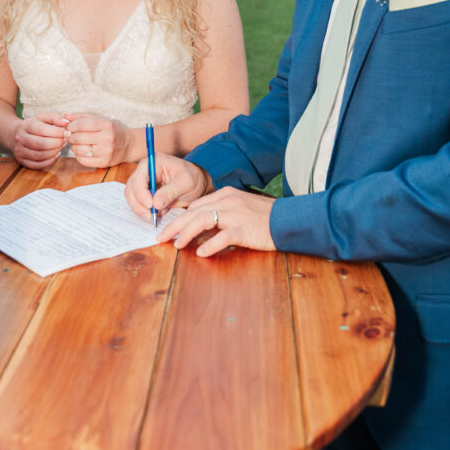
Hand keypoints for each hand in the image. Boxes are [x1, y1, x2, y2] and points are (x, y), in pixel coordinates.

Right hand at [13, 112, 68, 168]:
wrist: (17, 134)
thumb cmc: (35, 125)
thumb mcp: (43, 117)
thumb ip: (55, 117)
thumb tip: (66, 123)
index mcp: (26, 125)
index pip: (42, 130)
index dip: (57, 132)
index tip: (67, 132)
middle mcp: (21, 138)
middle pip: (41, 144)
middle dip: (57, 143)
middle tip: (65, 141)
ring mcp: (20, 151)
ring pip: (40, 156)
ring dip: (54, 152)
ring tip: (61, 147)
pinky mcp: (22, 161)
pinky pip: (37, 165)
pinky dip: (49, 161)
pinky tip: (55, 154)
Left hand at [65, 113, 135, 166]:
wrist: (127, 145)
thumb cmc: (111, 130)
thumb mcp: (100, 120)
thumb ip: (82, 117)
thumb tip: (65, 116)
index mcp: (106, 125)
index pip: (82, 124)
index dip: (72, 126)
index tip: (69, 127)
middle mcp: (107, 138)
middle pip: (79, 138)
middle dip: (71, 136)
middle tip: (71, 136)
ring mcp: (106, 152)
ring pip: (79, 150)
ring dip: (74, 146)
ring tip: (77, 144)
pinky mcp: (104, 162)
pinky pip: (83, 160)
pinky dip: (78, 156)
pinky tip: (82, 151)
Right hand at [125, 152, 210, 218]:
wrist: (197, 184)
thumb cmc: (193, 178)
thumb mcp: (186, 183)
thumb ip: (171, 192)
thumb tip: (156, 203)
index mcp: (155, 162)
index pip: (139, 177)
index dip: (141, 193)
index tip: (150, 205)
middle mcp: (145, 170)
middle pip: (131, 188)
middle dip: (139, 204)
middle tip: (151, 216)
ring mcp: (143, 182)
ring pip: (132, 198)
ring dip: (140, 209)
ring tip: (155, 215)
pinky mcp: (144, 193)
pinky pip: (138, 204)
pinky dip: (145, 211)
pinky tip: (158, 213)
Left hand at [159, 187, 275, 256]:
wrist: (289, 219)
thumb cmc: (264, 218)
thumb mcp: (240, 209)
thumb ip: (221, 216)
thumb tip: (200, 231)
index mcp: (227, 195)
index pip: (196, 204)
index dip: (180, 217)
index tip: (169, 228)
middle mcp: (229, 201)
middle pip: (194, 211)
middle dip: (175, 224)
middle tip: (161, 236)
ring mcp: (237, 214)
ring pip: (203, 220)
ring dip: (186, 233)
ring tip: (177, 245)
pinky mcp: (245, 229)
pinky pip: (223, 237)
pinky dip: (210, 245)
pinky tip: (201, 254)